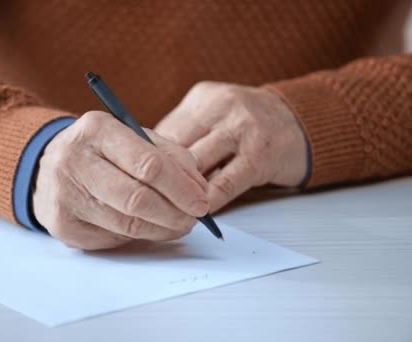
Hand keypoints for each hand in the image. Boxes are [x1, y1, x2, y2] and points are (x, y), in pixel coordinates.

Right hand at [33, 111, 209, 249]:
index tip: (202, 201)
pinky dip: (136, 236)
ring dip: (161, 229)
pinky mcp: (62, 225)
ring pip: (126, 224)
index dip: (181, 188)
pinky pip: (111, 238)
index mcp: (96, 130)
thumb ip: (169, 156)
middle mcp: (73, 160)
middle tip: (193, 219)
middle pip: (137, 199)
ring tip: (177, 225)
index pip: (148, 164)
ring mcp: (63, 195)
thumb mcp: (132, 137)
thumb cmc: (100, 151)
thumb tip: (199, 189)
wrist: (46, 167)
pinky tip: (145, 228)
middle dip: (174, 214)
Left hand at [155, 82, 307, 211]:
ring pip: (197, 165)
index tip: (140, 181)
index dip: (150, 160)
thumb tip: (147, 164)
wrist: (301, 120)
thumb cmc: (247, 124)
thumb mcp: (213, 115)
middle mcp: (221, 108)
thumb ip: (183, 134)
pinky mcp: (260, 155)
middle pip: (177, 147)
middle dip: (162, 177)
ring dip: (182, 191)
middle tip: (149, 201)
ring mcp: (242, 130)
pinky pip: (226, 183)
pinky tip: (198, 213)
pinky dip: (208, 200)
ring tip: (170, 210)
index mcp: (203, 97)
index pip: (164, 131)